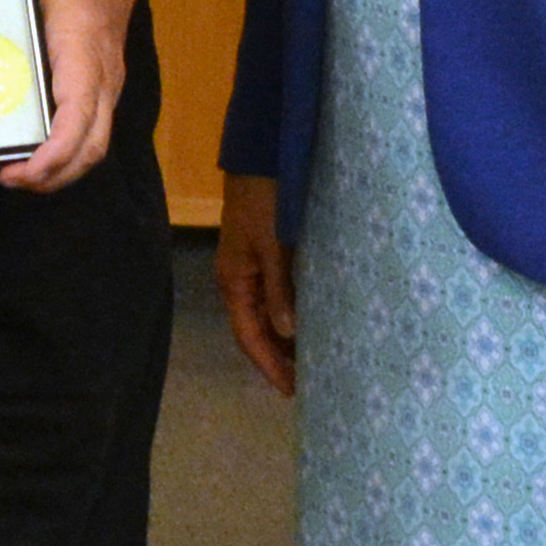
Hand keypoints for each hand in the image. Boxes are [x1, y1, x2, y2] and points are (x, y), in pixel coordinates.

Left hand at [0, 0, 137, 195]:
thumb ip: (0, 24)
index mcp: (83, 54)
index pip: (77, 121)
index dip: (51, 156)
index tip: (19, 171)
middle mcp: (103, 78)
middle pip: (91, 148)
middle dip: (53, 176)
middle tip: (9, 177)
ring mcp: (108, 82)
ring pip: (95, 143)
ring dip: (61, 167)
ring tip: (19, 170)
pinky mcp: (104, 82)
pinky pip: (93, 128)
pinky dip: (66, 148)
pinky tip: (34, 144)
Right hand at [216, 175, 298, 397]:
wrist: (261, 154)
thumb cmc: (265, 198)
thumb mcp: (272, 244)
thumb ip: (279, 288)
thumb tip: (286, 333)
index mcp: (234, 280)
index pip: (248, 336)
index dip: (269, 365)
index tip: (291, 391)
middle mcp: (239, 278)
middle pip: (256, 330)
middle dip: (278, 357)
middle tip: (308, 382)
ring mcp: (251, 265)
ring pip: (267, 313)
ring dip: (285, 337)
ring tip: (312, 360)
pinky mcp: (266, 253)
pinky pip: (276, 294)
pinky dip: (291, 312)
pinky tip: (310, 320)